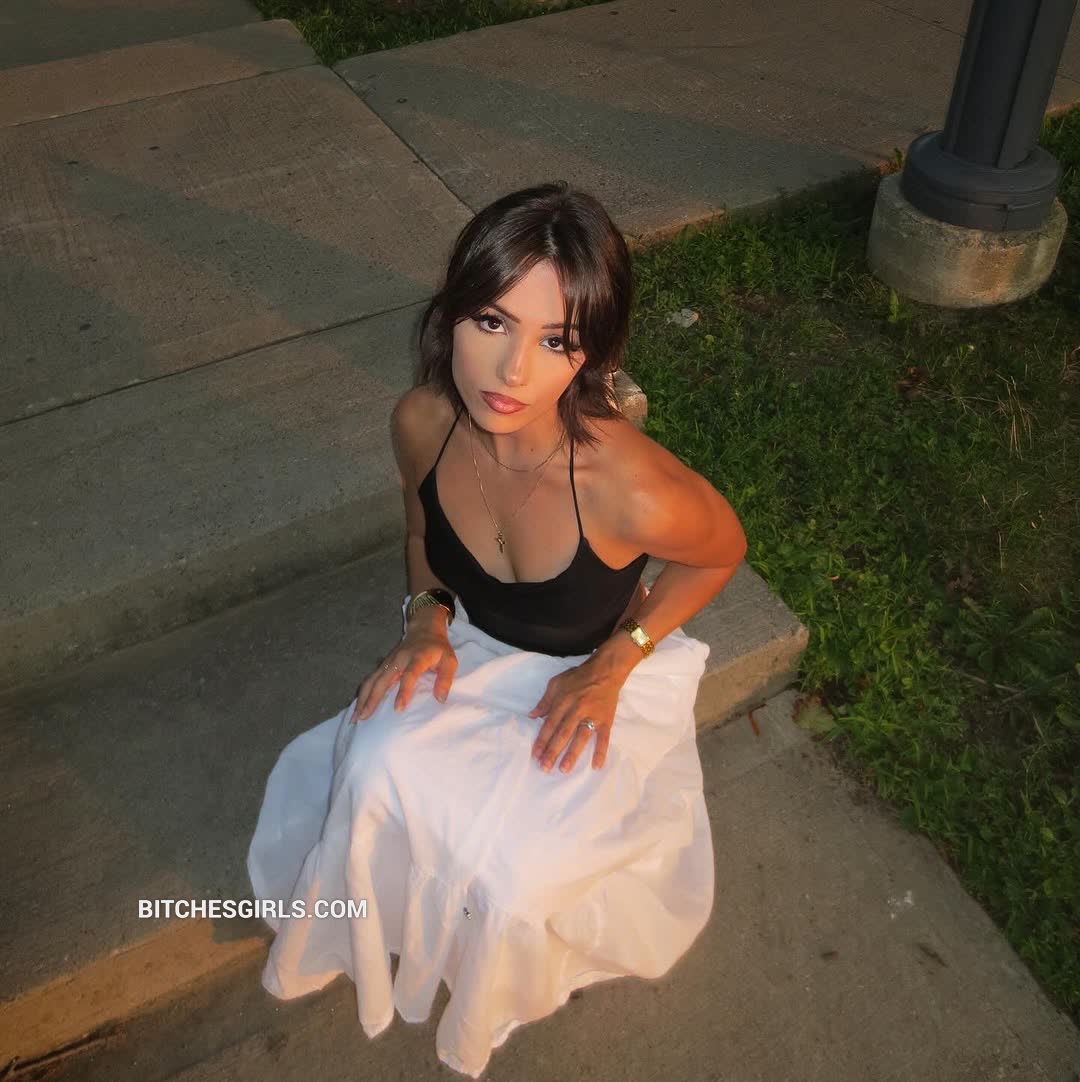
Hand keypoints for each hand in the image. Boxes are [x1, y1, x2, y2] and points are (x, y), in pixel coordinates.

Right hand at [350, 614, 456, 722]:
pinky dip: (363, 693)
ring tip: (356, 717)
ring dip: (363, 698)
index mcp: (417, 658)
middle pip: (383, 679)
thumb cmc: (438, 648)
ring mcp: (389, 661)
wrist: (424, 629)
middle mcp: (399, 659)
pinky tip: (358, 707)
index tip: (398, 709)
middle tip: (365, 718)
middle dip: (373, 699)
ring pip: (372, 680)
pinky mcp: (384, 665)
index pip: (409, 675)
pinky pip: (370, 679)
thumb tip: (440, 699)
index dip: (403, 692)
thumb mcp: (450, 661)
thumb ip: (445, 679)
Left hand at [527, 657, 624, 773]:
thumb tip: (531, 716)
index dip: (542, 740)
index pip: (550, 724)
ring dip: (572, 754)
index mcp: (563, 701)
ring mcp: (593, 716)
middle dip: (553, 751)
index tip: (535, 755)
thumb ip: (545, 701)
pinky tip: (596, 766)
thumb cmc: (578, 677)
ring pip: (581, 737)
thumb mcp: (556, 683)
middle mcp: (577, 709)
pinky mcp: (606, 720)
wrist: (605, 671)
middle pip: (563, 733)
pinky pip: (604, 738)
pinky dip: (600, 751)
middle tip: (545, 768)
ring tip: (564, 769)